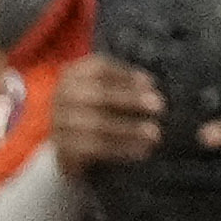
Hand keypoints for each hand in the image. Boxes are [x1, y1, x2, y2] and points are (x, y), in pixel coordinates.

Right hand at [56, 50, 168, 171]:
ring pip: (98, 125)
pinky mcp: (64, 148)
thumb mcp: (105, 86)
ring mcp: (60, 122)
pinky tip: (142, 150)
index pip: (100, 69)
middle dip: (131, 100)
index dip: (127, 76)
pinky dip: (122, 149)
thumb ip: (124, 83)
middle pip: (98, 95)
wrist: (67, 139)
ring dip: (131, 129)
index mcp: (73, 74)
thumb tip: (148, 85)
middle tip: (160, 106)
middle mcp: (62, 96)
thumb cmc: (96, 107)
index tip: (151, 83)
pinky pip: (95, 149)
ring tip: (156, 134)